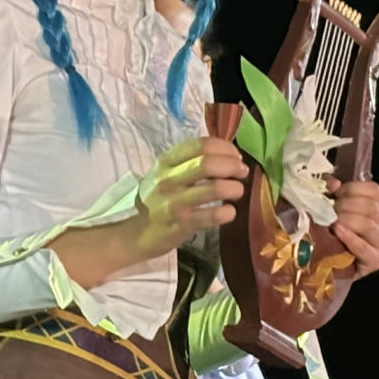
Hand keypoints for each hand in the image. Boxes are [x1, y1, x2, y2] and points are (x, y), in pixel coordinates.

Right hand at [132, 135, 247, 256]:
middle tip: (242, 172)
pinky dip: (228, 212)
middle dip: (233, 166)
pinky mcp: (182, 224)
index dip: (225, 148)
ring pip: (214, 188)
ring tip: (237, 191)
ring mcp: (174, 203)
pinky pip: (213, 215)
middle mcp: (168, 180)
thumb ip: (188, 161)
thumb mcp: (163, 174)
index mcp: (165, 162)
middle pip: (208, 164)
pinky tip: (229, 212)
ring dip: (234, 188)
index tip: (235, 156)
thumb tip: (227, 156)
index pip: (201, 145)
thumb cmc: (156, 200)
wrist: (136, 233)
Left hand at [327, 175, 378, 275]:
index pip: (374, 191)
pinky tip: (337, 232)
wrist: (327, 267)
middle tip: (328, 212)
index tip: (334, 194)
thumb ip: (332, 193)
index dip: (351, 189)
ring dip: (347, 221)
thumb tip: (334, 183)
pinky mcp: (376, 261)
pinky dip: (350, 238)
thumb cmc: (330, 235)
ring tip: (331, 224)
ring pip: (369, 224)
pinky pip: (365, 247)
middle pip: (371, 207)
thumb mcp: (330, 209)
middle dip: (345, 206)